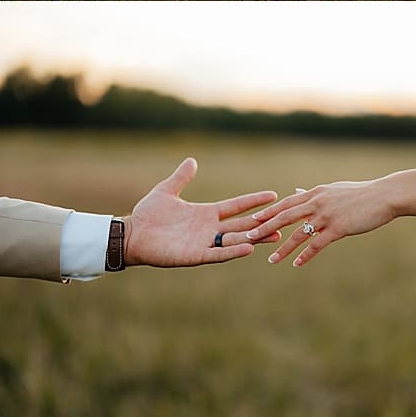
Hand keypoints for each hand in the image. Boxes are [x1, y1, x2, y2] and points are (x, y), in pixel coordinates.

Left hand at [123, 158, 278, 267]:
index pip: (236, 206)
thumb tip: (192, 160)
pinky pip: (218, 254)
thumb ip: (182, 178)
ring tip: (275, 235)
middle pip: (242, 225)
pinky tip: (249, 248)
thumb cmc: (147, 215)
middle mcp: (209, 229)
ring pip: (235, 240)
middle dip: (262, 223)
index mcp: (206, 213)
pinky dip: (233, 252)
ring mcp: (203, 243)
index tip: (273, 194)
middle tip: (284, 221)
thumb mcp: (167, 191)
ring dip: (254, 238)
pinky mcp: (194, 255)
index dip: (253, 201)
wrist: (131, 235)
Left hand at [247, 180, 394, 268]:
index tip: (252, 220)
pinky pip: (317, 244)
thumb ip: (316, 193)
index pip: (287, 203)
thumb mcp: (335, 189)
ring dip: (283, 248)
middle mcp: (318, 202)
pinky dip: (305, 254)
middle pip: (285, 216)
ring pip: (298, 233)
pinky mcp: (338, 227)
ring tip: (271, 261)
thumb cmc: (362, 193)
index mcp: (317, 192)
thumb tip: (298, 192)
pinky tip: (297, 264)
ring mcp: (327, 215)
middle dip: (265, 228)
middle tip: (248, 238)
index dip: (269, 212)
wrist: (385, 196)